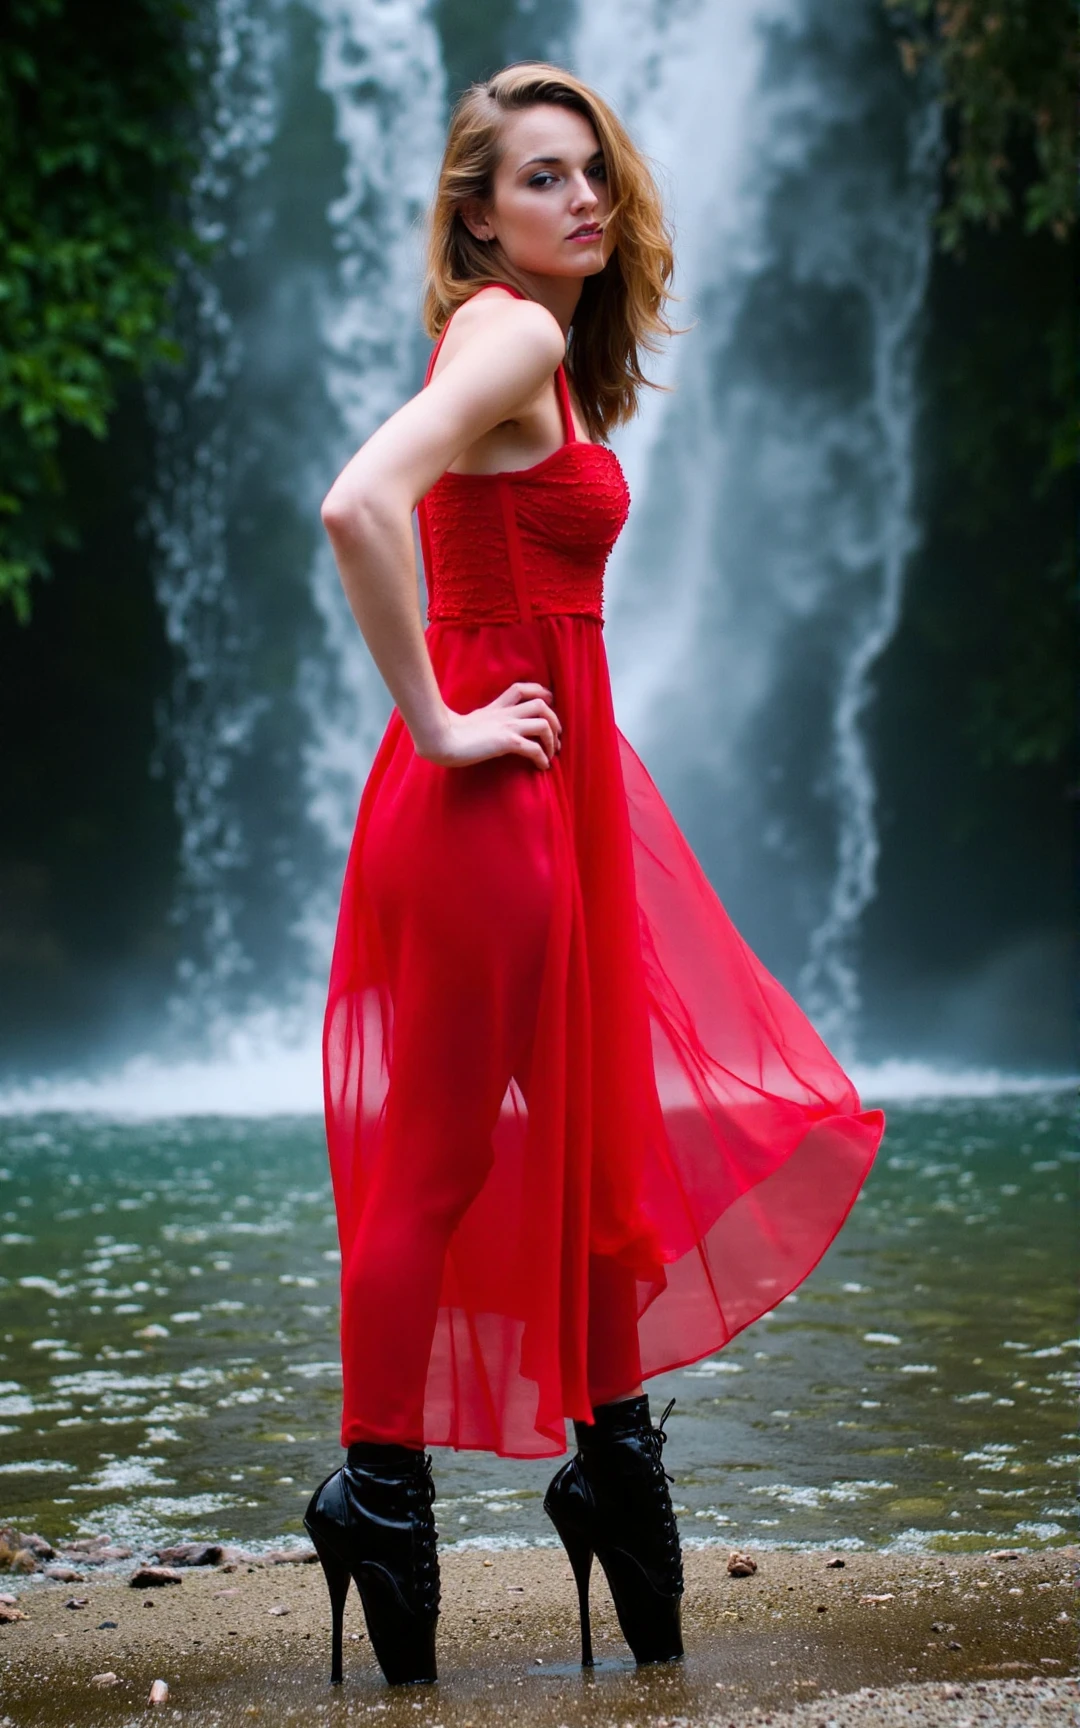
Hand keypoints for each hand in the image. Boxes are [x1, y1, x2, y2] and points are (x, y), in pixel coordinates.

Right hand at [415, 681, 561, 769]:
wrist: (440, 740)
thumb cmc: (446, 734)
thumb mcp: (467, 722)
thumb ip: (479, 722)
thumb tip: (480, 731)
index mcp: (495, 708)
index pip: (521, 689)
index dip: (540, 692)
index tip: (548, 703)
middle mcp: (505, 714)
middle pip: (541, 704)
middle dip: (555, 719)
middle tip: (557, 736)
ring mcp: (507, 726)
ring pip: (543, 723)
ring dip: (552, 739)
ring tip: (552, 753)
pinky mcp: (506, 742)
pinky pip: (534, 748)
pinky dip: (543, 758)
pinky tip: (543, 767)